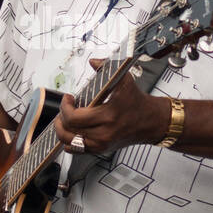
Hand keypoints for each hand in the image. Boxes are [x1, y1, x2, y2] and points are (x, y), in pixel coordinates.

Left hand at [53, 58, 169, 155]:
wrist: (151, 121)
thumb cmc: (138, 103)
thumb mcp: (125, 81)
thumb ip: (107, 68)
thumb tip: (94, 62)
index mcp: (108, 116)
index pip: (74, 118)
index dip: (65, 107)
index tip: (68, 98)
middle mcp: (103, 134)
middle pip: (68, 131)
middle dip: (61, 117)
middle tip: (65, 107)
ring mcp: (101, 144)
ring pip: (69, 143)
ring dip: (62, 130)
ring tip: (64, 119)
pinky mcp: (101, 150)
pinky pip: (76, 150)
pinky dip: (69, 141)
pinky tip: (71, 130)